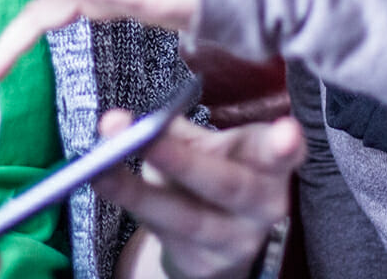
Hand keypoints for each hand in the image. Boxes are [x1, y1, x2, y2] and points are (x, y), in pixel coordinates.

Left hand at [105, 112, 302, 278]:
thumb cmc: (210, 177)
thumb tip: (118, 122)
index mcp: (270, 165)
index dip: (285, 146)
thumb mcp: (207, 149)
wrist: (215, 244)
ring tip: (100, 167)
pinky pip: (162, 234)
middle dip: (183, 160)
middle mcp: (262, 206)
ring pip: (184, 217)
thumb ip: (171, 129)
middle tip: (146, 137)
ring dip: (138, 192)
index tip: (285, 134)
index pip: (283, 154)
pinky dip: (132, 206)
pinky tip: (105, 183)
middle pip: (226, 185)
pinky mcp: (205, 265)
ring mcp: (235, 241)